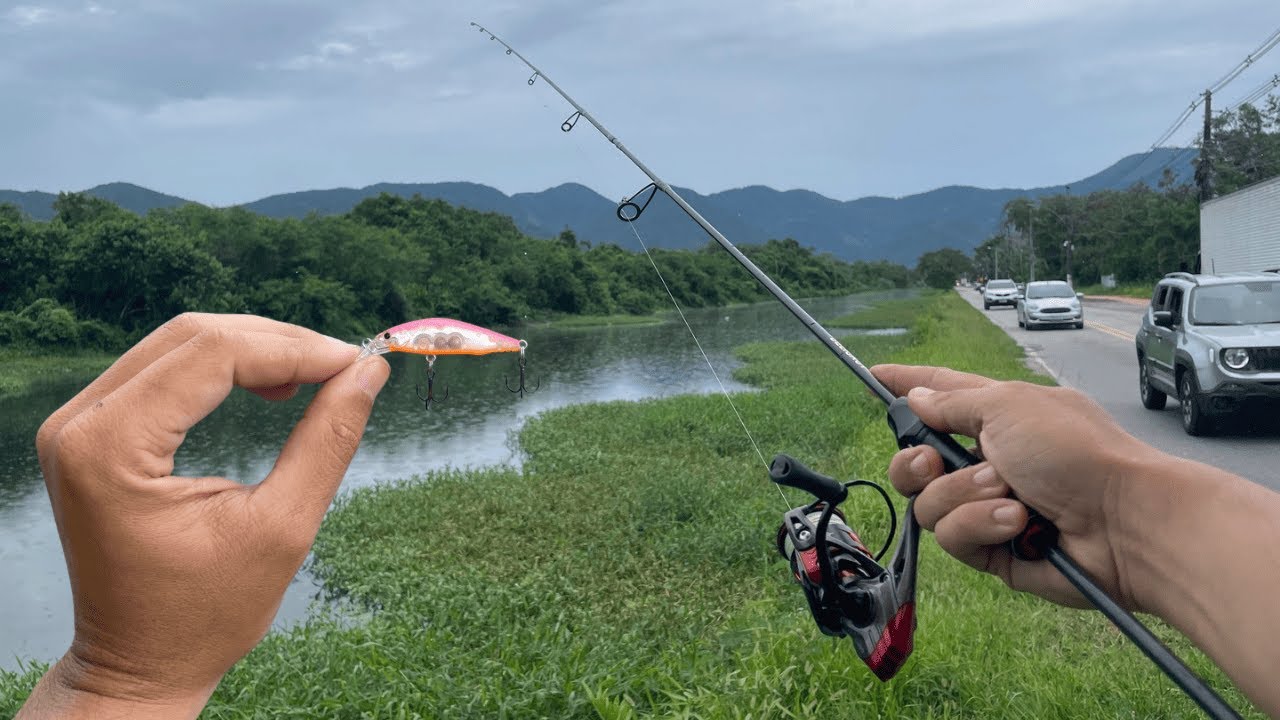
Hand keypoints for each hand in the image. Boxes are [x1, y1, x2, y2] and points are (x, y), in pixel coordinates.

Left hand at [19, 314, 388, 718]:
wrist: (141, 661)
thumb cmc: (207, 612)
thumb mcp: (282, 528)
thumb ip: (327, 440)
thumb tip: (370, 371)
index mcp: (110, 448)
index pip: (212, 355)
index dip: (293, 349)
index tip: (356, 364)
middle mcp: (79, 424)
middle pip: (193, 337)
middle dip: (278, 343)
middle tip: (344, 368)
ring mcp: (78, 424)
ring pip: (180, 344)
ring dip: (254, 349)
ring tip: (315, 378)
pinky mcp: (92, 431)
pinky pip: (164, 369)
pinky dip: (225, 369)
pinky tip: (270, 388)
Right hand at [871, 364, 1156, 610]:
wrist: (1123, 522)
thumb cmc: (1077, 452)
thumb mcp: (1009, 405)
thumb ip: (952, 402)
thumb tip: (917, 397)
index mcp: (997, 416)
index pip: (941, 393)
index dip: (907, 384)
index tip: (874, 375)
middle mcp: (988, 460)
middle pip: (915, 463)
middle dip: (914, 463)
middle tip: (932, 462)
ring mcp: (988, 507)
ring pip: (928, 504)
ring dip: (963, 495)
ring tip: (1007, 494)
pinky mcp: (993, 550)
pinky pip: (953, 538)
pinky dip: (980, 526)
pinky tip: (1017, 523)